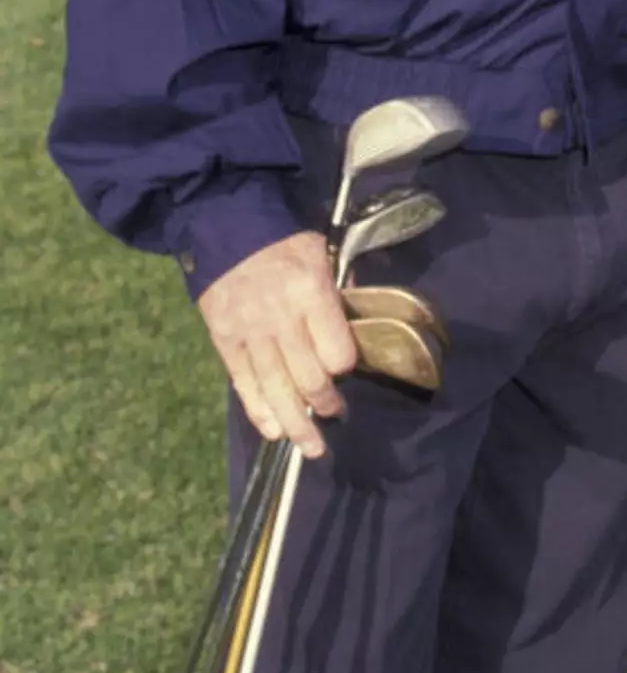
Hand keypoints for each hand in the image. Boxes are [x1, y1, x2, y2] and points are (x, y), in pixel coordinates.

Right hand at [198, 232, 356, 458]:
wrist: (223, 224)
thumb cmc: (280, 239)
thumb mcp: (322, 252)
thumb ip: (339, 289)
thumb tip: (356, 319)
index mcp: (311, 294)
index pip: (337, 351)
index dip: (344, 366)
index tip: (345, 369)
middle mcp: (281, 320)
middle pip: (310, 378)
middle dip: (325, 404)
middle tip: (335, 415)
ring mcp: (250, 334)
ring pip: (277, 390)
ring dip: (297, 424)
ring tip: (312, 447)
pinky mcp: (224, 342)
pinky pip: (244, 385)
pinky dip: (260, 412)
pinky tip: (274, 431)